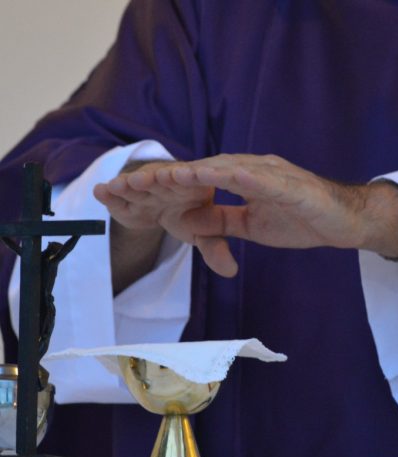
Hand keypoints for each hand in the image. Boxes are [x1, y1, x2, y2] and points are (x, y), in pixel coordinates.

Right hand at [93, 160, 237, 278]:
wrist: (166, 207)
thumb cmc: (190, 216)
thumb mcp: (202, 233)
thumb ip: (215, 248)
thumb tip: (231, 271)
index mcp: (195, 184)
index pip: (192, 179)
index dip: (186, 177)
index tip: (180, 177)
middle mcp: (170, 180)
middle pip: (161, 178)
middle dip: (151, 178)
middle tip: (142, 180)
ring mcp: (147, 185)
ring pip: (137, 183)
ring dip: (127, 183)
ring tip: (117, 186)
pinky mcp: (128, 192)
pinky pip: (119, 193)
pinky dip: (110, 193)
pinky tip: (99, 191)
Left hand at [94, 154, 397, 279]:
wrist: (344, 222)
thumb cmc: (302, 220)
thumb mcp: (252, 226)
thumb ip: (224, 221)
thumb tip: (193, 222)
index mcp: (245, 179)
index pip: (204, 179)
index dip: (174, 183)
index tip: (144, 189)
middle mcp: (255, 168)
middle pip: (208, 167)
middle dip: (174, 174)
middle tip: (139, 179)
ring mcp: (272, 172)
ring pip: (227, 167)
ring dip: (196, 171)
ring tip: (164, 175)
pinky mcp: (290, 183)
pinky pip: (259, 177)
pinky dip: (236, 175)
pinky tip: (215, 174)